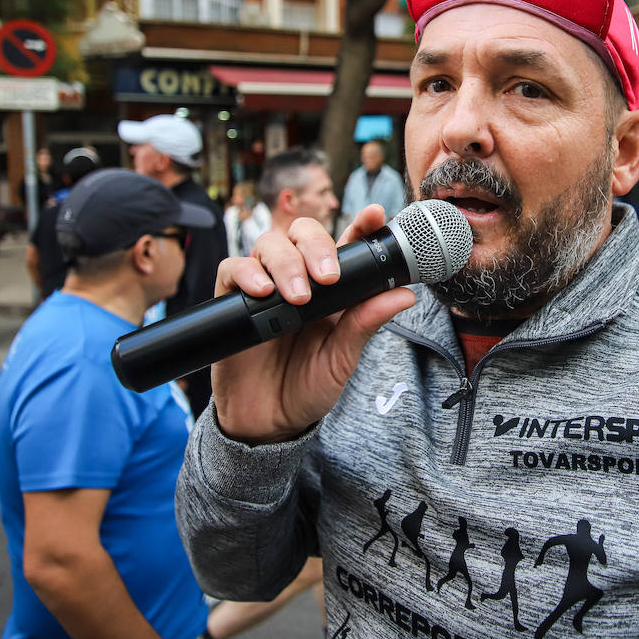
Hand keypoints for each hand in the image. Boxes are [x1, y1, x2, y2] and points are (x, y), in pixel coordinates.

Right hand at [209, 204, 415, 444]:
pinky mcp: (232, 300)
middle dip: (318, 244)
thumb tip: (405, 295)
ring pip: (269, 244)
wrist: (268, 422)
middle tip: (328, 277)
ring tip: (299, 298)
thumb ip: (366, 323)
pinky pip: (233, 269)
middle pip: (303, 232)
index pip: (345, 244)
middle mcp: (298, 279)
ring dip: (287, 263)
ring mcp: (264, 286)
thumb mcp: (343, 358)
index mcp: (332, 288)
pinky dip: (248, 273)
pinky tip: (263, 292)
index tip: (376, 215)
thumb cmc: (308, 386)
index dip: (360, 225)